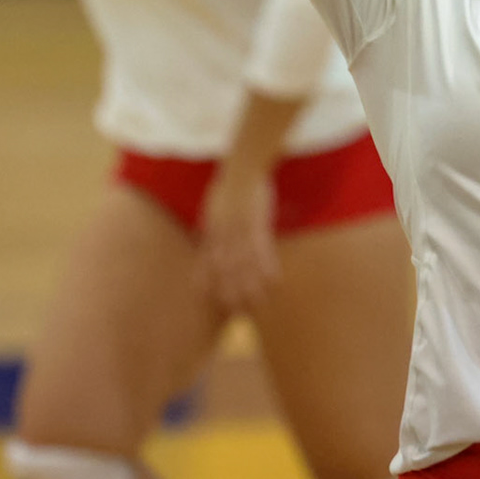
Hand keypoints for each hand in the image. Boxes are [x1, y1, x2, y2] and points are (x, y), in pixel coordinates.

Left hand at [198, 168, 280, 312]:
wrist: (243, 165)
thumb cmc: (231, 181)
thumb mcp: (215, 203)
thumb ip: (213, 220)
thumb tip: (210, 230)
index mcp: (212, 229)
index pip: (207, 260)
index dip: (206, 279)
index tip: (206, 297)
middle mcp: (223, 234)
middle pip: (225, 270)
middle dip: (230, 292)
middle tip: (235, 312)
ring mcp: (240, 231)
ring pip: (243, 265)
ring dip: (250, 286)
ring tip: (257, 305)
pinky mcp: (258, 224)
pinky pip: (263, 250)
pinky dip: (267, 267)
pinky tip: (274, 281)